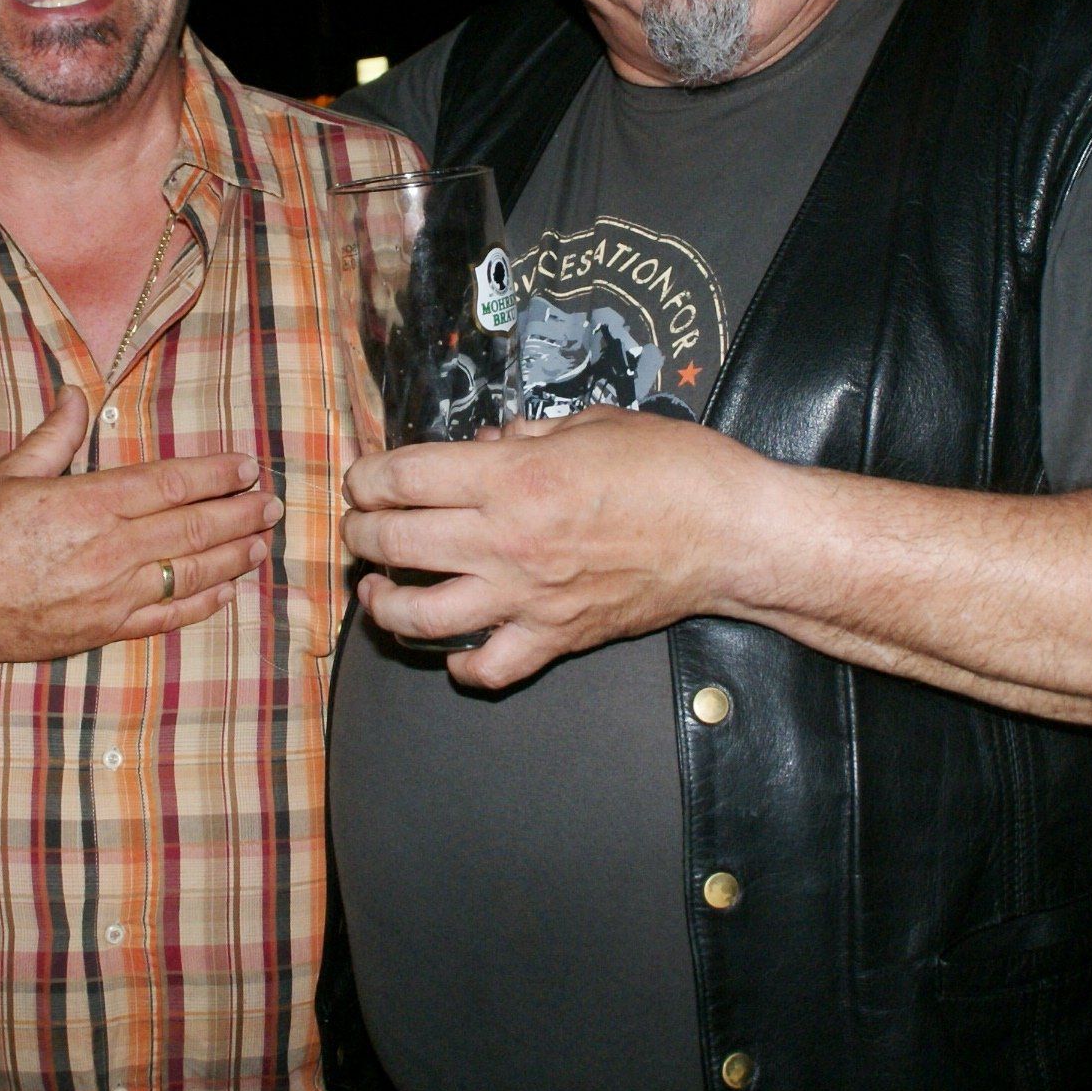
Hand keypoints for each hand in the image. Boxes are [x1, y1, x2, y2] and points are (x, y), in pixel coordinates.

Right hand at [0, 389, 279, 661]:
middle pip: (192, 528)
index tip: (247, 466)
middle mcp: (110, 550)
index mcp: (89, 504)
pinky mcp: (105, 630)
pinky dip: (201, 605)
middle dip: (240, 513)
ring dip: (233, 557)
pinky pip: (166, 617)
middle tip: (273, 504)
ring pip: (190, 573)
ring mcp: (112, 595)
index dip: (216, 474)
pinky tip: (227, 592)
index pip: (170, 484)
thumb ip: (54, 435)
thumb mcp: (9, 474)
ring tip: (262, 543)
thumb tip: (75, 392)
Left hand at [340, 406, 755, 688]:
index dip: (367, 476)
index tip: (362, 478)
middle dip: (361, 532)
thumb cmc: (673, 468)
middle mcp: (507, 539)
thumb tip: (490, 441)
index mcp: (514, 475)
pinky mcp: (554, 638)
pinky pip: (486, 668)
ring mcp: (527, 596)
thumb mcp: (594, 422)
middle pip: (395, 541)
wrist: (731, 534)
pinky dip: (457, 664)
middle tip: (360, 526)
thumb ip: (528, 432)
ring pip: (419, 615)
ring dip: (383, 603)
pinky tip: (450, 648)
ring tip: (378, 592)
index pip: (404, 477)